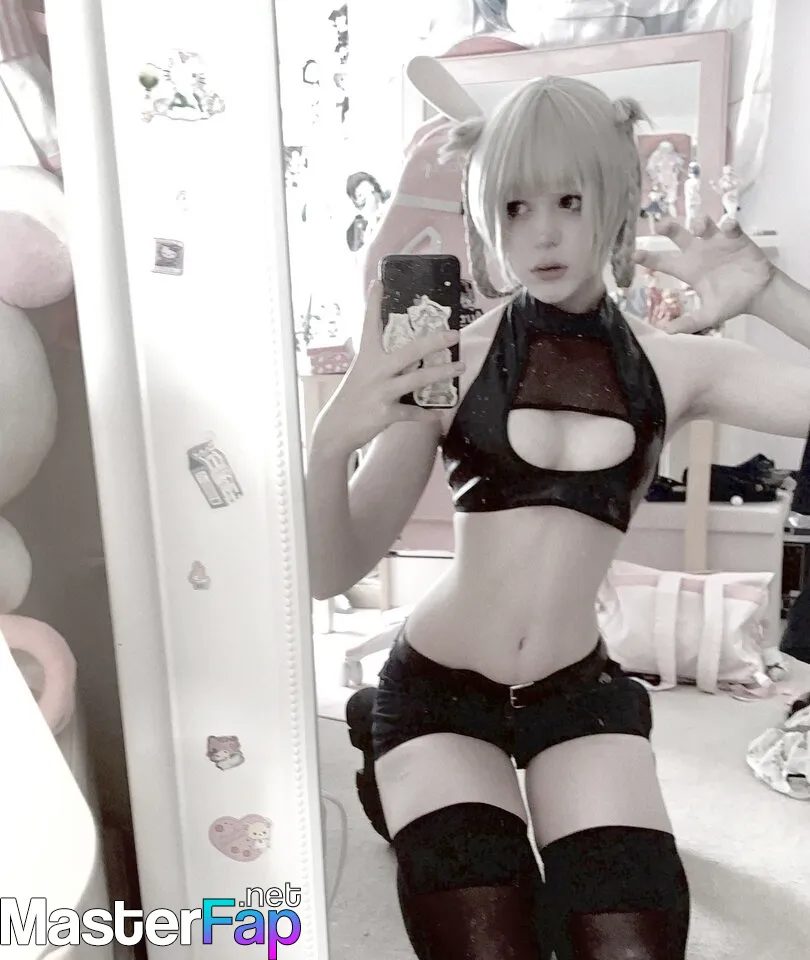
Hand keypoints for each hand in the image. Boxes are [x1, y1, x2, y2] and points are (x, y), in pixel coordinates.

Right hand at [317, 281, 464, 452]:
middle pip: (409, 351)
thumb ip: (379, 362)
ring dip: (442, 373)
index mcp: (366, 357)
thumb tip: (402, 354)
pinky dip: (426, 415)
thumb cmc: (352, 398)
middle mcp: (375, 370)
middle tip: (454, 334)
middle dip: (434, 342)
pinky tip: (438, 415)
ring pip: (417, 379)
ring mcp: (381, 392)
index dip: (373, 303)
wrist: (336, 428)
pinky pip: (412, 413)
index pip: (369, 325)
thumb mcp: (360, 374)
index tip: (378, 282)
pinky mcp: (385, 413)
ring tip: (460, 367)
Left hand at [633, 216, 775, 333]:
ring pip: (704, 225)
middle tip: (661, 225)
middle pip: (678, 235)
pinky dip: (729, 224)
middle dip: (669, 227)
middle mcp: (699, 253)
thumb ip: (689, 323)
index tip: (634, 255)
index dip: (649, 258)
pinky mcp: (737, 238)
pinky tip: (728, 227)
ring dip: (700, 223)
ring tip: (699, 229)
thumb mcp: (708, 316)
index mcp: (688, 270)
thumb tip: (667, 332)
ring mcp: (717, 243)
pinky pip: (731, 227)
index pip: (664, 262)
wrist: (758, 295)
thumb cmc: (731, 302)